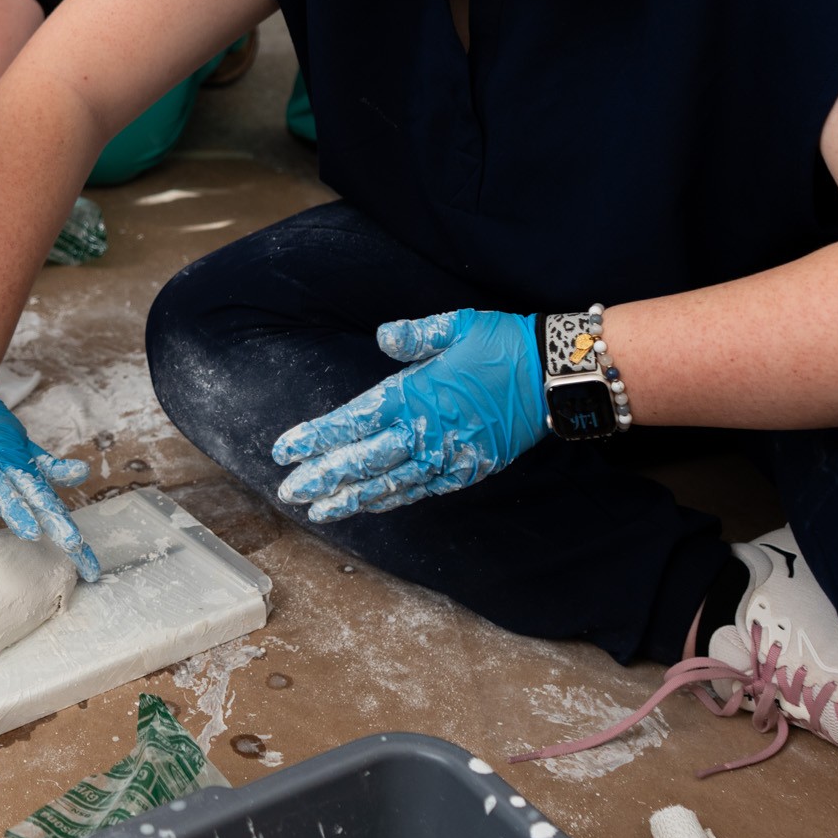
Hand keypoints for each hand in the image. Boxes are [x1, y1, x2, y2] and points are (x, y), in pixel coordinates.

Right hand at [0, 377, 101, 580]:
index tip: (91, 567)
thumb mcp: (18, 449)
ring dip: (12, 506)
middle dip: (52, 520)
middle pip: (30, 495)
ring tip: (28, 530)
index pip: (50, 504)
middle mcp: (3, 465)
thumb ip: (46, 467)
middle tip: (73, 544)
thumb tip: (83, 474)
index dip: (70, 533)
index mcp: (21, 468)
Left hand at [272, 309, 546, 521]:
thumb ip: (415, 335)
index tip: (284, 450)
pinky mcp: (466, 470)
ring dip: (350, 498)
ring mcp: (447, 456)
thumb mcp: (456, 326)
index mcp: (414, 394)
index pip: (352, 421)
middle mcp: (426, 431)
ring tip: (318, 511)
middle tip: (289, 492)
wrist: (554, 377)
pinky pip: (420, 489)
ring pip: (388, 483)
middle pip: (362, 460)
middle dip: (322, 477)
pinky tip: (368, 505)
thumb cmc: (502, 345)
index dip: (316, 438)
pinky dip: (391, 498)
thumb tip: (383, 336)